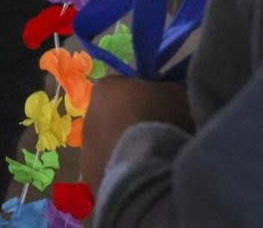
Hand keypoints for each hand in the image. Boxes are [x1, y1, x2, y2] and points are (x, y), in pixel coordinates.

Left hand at [81, 76, 191, 196]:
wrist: (145, 173)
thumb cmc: (160, 123)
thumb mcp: (175, 94)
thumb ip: (166, 90)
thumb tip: (166, 95)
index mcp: (106, 87)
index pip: (126, 85)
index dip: (145, 95)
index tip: (162, 106)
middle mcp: (89, 115)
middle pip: (115, 115)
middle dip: (132, 123)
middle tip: (158, 134)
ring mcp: (86, 149)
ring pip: (110, 144)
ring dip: (126, 149)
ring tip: (152, 160)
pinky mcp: (90, 177)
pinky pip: (110, 169)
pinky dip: (123, 172)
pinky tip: (142, 177)